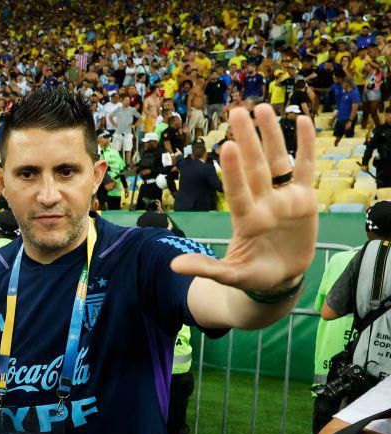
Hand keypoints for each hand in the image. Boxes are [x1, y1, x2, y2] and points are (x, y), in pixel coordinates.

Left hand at [171, 105, 316, 293]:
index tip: (225, 146)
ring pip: (278, 161)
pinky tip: (302, 121)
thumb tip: (174, 267)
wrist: (279, 278)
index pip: (238, 190)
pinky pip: (305, 169)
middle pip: (255, 167)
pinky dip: (306, 147)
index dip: (232, 170)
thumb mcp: (230, 276)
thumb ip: (206, 268)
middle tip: (237, 112)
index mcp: (246, 220)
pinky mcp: (303, 200)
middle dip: (247, 140)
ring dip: (271, 135)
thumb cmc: (253, 276)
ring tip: (261, 108)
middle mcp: (263, 203)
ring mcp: (283, 199)